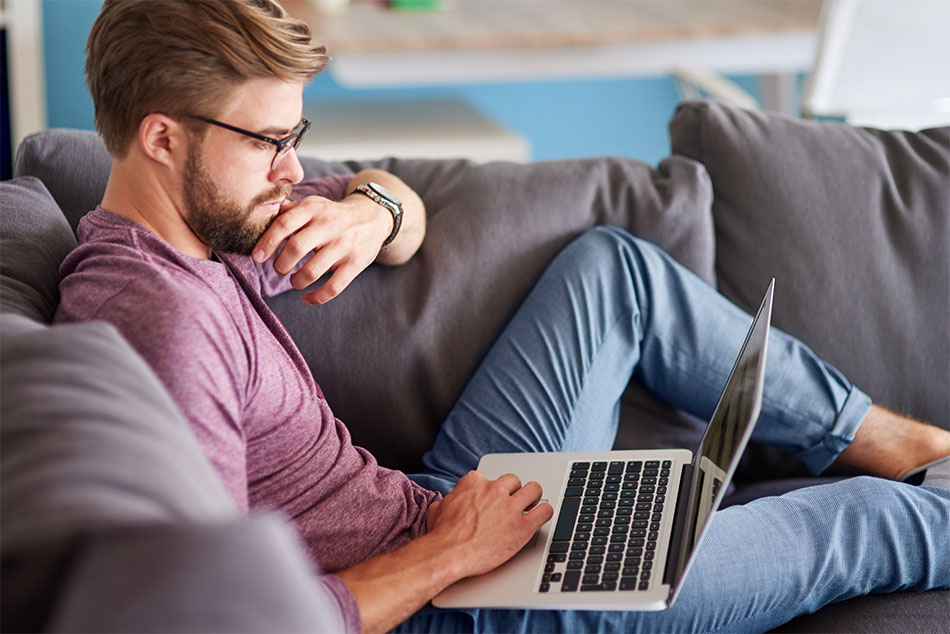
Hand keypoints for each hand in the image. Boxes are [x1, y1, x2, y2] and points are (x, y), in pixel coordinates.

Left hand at [252, 194, 391, 304]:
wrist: (373, 218)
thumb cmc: (332, 214)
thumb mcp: (313, 205)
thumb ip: (287, 211)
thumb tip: (258, 216)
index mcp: (313, 208)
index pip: (284, 224)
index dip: (267, 242)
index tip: (257, 257)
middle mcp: (329, 225)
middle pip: (296, 248)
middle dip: (281, 265)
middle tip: (279, 269)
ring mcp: (344, 245)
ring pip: (312, 271)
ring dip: (296, 282)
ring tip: (294, 281)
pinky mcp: (356, 263)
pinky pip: (333, 287)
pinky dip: (316, 298)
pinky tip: (306, 299)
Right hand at [425, 471, 553, 578]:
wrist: (448, 554)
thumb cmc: (441, 535)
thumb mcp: (437, 509)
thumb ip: (448, 501)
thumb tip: (446, 504)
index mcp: (474, 482)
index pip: (490, 479)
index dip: (491, 492)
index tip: (491, 501)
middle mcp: (494, 490)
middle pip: (514, 481)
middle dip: (514, 492)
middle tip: (512, 503)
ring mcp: (510, 507)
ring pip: (534, 489)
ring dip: (532, 497)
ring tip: (531, 506)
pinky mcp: (523, 526)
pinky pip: (545, 511)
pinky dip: (544, 513)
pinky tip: (540, 517)